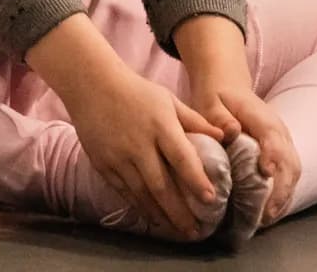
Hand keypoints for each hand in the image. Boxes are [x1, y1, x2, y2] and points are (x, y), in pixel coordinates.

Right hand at [62, 65, 223, 239]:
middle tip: (195, 230)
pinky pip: (124, 191)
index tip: (210, 199)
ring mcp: (118, 156)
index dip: (196, 180)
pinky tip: (152, 216)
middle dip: (179, 211)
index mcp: (159, 125)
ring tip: (177, 230)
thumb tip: (224, 136)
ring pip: (142, 193)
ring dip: (161, 215)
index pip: (181, 157)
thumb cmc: (136, 92)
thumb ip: (195, 120)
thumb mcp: (168, 100)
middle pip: (161, 184)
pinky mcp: (103, 164)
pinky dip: (139, 206)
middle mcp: (139, 144)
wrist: (92, 86)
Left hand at [189, 82, 300, 227]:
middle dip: (282, 188)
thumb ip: (219, 117)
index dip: (273, 154)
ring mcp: (284, 142)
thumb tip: (232, 131)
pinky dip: (283, 195)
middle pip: (290, 160)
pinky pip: (289, 175)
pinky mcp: (282, 152)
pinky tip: (269, 212)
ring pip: (293, 171)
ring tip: (267, 219)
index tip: (266, 173)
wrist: (229, 86)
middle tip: (266, 214)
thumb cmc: (217, 96)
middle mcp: (279, 130)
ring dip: (284, 196)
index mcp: (261, 116)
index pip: (273, 136)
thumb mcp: (210, 101)